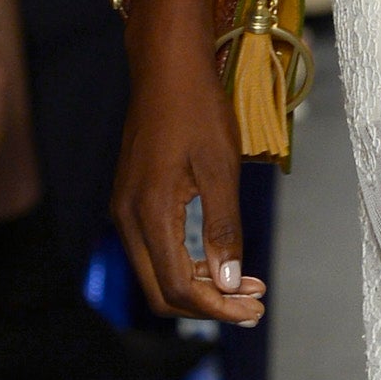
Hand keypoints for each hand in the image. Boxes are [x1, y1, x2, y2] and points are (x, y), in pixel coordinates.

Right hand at [114, 50, 266, 329]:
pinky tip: (220, 260)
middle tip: (253, 305)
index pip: (177, 287)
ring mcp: (126, 210)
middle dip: (209, 305)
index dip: (216, 308)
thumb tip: (230, 282)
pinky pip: (155, 250)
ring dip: (201, 286)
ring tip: (247, 284)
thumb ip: (223, 228)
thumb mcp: (220, 169)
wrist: (166, 70)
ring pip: (157, 273)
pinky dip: (188, 264)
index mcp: (149, 214)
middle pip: (161, 291)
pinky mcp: (132, 201)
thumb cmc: (197, 111)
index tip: (253, 309)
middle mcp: (128, 219)